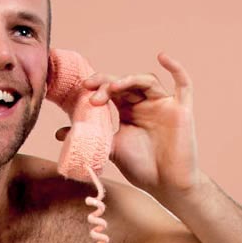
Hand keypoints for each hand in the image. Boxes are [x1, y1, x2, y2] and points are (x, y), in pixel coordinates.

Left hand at [77, 52, 200, 196]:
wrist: (166, 186)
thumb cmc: (142, 169)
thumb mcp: (111, 150)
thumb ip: (90, 138)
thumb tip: (58, 134)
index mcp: (129, 111)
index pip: (113, 90)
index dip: (99, 86)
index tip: (84, 90)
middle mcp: (146, 104)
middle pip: (127, 83)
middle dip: (108, 86)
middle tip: (93, 95)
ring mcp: (164, 105)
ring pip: (147, 81)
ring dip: (129, 80)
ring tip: (113, 89)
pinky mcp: (182, 110)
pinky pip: (183, 84)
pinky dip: (175, 68)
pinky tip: (162, 56)